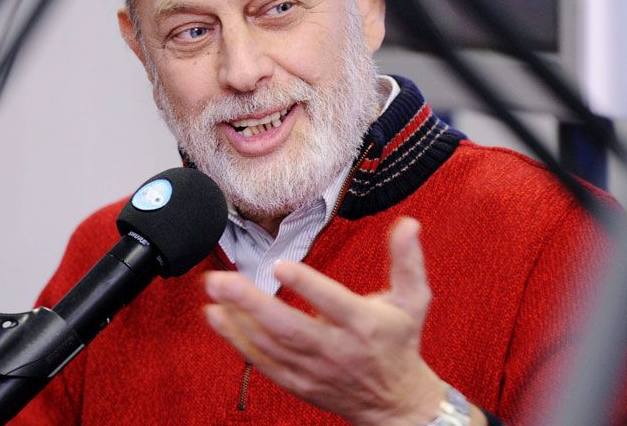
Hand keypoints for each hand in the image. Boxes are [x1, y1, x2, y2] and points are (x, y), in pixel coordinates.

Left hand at [203, 217, 463, 425]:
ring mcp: (312, 368)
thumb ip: (407, 261)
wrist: (394, 403)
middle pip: (289, 328)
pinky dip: (237, 340)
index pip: (332, 303)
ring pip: (269, 345)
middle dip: (252, 304)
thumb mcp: (413, 300)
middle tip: (222, 281)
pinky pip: (261, 362)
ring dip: (237, 318)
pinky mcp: (296, 381)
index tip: (281, 264)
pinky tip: (216, 318)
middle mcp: (335, 349)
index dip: (306, 285)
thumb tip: (409, 223)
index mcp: (362, 325)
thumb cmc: (399, 343)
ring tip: (213, 291)